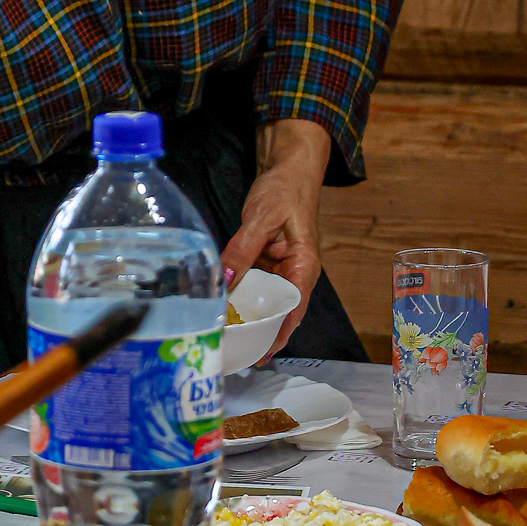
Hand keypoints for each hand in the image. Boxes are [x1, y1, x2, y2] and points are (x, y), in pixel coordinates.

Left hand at [220, 118, 330, 359]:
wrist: (288, 168)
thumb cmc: (284, 191)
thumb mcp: (260, 218)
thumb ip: (242, 249)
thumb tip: (224, 280)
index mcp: (304, 267)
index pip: (292, 311)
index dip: (276, 336)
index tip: (257, 356)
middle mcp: (295, 273)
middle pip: (278, 312)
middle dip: (258, 333)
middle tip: (231, 352)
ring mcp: (280, 269)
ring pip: (264, 300)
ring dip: (246, 316)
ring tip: (224, 337)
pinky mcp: (267, 262)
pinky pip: (254, 284)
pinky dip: (240, 296)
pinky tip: (222, 307)